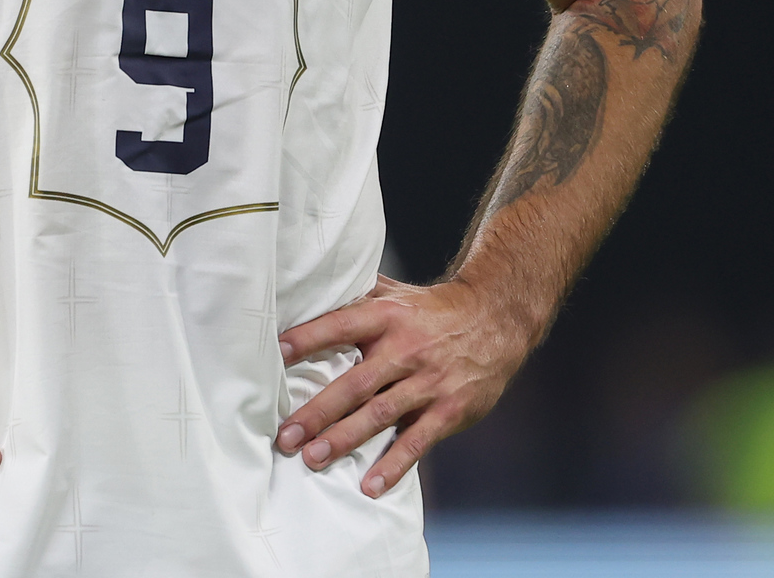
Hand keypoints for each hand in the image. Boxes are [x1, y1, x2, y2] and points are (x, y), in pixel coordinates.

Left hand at [274, 277, 530, 497]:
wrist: (497, 319)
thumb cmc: (434, 309)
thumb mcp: (396, 294)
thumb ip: (357, 295)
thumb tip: (309, 288)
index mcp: (387, 317)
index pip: (341, 326)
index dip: (309, 338)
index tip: (277, 353)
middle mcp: (405, 350)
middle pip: (355, 383)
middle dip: (318, 412)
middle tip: (286, 436)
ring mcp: (429, 382)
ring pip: (381, 414)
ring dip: (346, 439)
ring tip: (314, 459)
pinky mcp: (449, 410)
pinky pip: (417, 441)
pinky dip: (394, 464)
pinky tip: (370, 486)